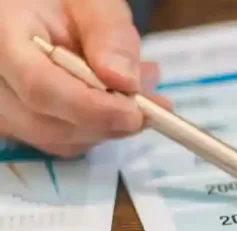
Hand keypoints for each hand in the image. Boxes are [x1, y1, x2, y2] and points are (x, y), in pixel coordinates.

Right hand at [0, 0, 170, 157]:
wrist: (36, 11)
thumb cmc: (59, 0)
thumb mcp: (89, 1)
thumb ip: (108, 33)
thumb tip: (124, 81)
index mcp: (0, 37)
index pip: (39, 87)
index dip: (92, 108)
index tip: (136, 113)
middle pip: (47, 124)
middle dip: (108, 122)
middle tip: (152, 104)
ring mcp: (2, 108)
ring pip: (58, 140)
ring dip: (108, 127)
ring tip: (138, 93)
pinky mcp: (18, 124)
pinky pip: (62, 142)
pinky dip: (97, 129)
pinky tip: (116, 102)